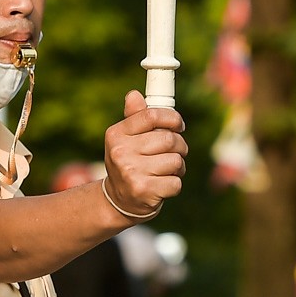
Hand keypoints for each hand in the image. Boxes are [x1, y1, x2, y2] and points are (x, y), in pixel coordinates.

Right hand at [102, 91, 186, 217]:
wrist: (118, 201)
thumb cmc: (128, 163)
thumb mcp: (125, 140)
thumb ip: (133, 118)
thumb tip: (134, 95)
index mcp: (116, 134)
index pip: (152, 115)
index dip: (172, 118)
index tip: (179, 125)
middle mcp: (121, 152)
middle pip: (168, 139)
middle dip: (179, 146)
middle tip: (175, 152)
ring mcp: (131, 173)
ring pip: (175, 161)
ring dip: (178, 167)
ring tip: (167, 171)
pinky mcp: (144, 191)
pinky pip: (175, 182)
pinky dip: (174, 184)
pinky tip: (162, 185)